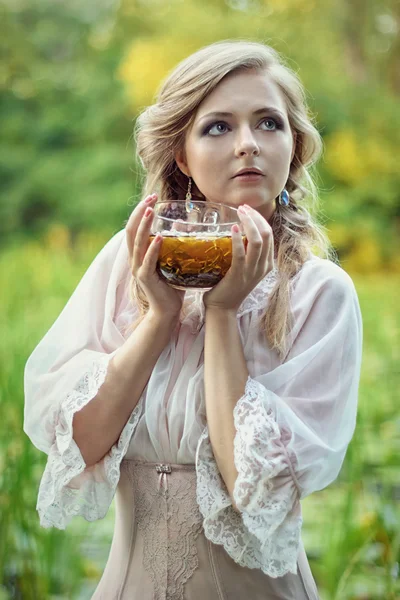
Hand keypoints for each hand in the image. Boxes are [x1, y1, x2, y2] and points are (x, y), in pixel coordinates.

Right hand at [126, 193, 185, 319]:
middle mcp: (135, 259)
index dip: (140, 211)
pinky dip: (153, 248)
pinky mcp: (145, 278)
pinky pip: (147, 260)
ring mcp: (138, 269)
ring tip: (150, 211)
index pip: (135, 227)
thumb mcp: (172, 261)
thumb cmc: (171, 286)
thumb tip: (181, 225)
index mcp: (140, 254)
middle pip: (131, 230)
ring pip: (137, 243)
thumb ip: (174, 244)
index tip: (151, 198)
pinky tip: (160, 237)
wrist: (167, 311)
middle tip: (150, 198)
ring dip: (143, 226)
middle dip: (139, 212)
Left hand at [203, 204, 274, 312]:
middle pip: (267, 234)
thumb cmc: (228, 286)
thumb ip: (245, 252)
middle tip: (243, 207)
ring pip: (257, 241)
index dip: (260, 219)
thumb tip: (235, 229)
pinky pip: (240, 253)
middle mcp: (263, 267)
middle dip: (256, 217)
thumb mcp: (244, 268)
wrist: (222, 308)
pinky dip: (236, 238)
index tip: (248, 209)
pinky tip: (232, 227)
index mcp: (267, 264)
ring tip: (239, 212)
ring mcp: (252, 272)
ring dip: (248, 223)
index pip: (269, 235)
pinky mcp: (238, 275)